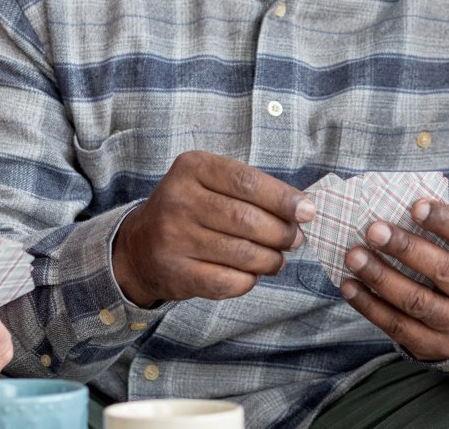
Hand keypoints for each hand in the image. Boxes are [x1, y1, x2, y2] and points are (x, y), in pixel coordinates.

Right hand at [112, 151, 312, 306]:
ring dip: (271, 259)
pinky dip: (249, 280)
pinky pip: (228, 281)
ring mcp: (174, 238)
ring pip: (242, 254)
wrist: (141, 247)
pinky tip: (252, 274)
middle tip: (294, 239)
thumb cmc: (192, 210)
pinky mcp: (176, 273)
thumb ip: (255, 190)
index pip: (247, 182)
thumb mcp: (213, 183)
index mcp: (192, 168)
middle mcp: (178, 200)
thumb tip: (303, 210)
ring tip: (277, 258)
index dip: (283, 199)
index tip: (308, 211)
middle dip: (282, 233)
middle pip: (247, 220)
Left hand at [338, 200, 448, 362]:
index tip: (415, 206)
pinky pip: (398, 326)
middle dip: (404, 248)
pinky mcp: (436, 346)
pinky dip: (370, 306)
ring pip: (417, 301)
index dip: (446, 221)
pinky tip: (351, 286)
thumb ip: (445, 230)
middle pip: (442, 270)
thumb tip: (401, 205)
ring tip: (354, 257)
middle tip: (373, 231)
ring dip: (381, 277)